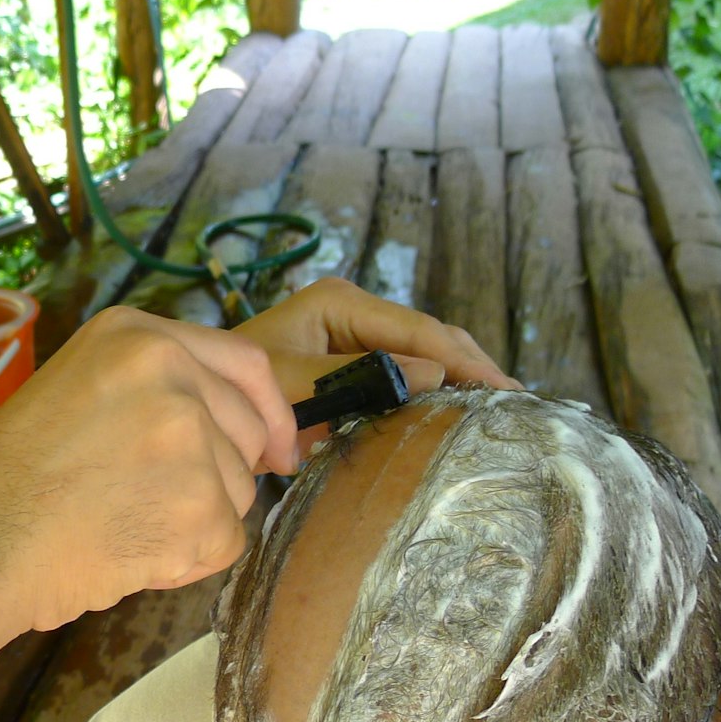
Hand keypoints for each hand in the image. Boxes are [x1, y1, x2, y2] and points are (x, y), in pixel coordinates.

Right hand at [0, 306, 291, 632]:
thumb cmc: (8, 479)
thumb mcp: (79, 387)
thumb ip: (156, 387)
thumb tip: (254, 431)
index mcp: (136, 335)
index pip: (247, 364)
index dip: (270, 412)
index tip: (278, 447)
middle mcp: (169, 373)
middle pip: (248, 433)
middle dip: (217, 476)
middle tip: (148, 503)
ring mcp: (189, 438)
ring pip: (237, 492)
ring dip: (193, 520)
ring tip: (118, 523)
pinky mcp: (200, 508)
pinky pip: (226, 542)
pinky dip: (185, 561)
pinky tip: (126, 553)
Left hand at [237, 277, 519, 463]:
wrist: (203, 410)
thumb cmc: (235, 393)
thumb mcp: (290, 385)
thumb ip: (359, 379)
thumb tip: (435, 375)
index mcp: (340, 303)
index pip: (420, 330)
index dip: (465, 362)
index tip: (504, 392)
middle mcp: (353, 312)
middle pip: (431, 337)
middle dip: (473, 369)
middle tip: (518, 409)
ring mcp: (355, 337)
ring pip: (425, 356)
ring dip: (461, 382)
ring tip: (502, 414)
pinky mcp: (354, 366)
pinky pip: (406, 376)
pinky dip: (437, 393)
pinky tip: (462, 417)